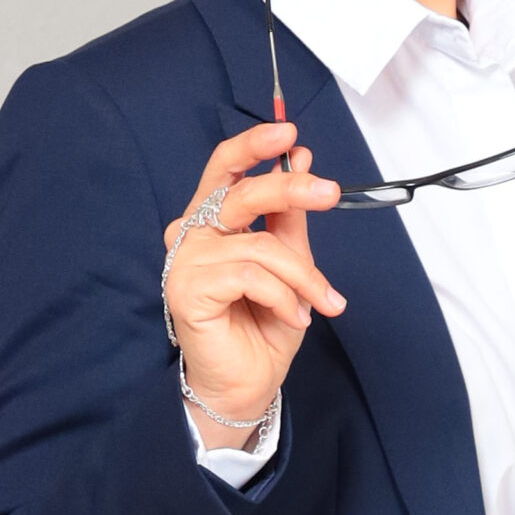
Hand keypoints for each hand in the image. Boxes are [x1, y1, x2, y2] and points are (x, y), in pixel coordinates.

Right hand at [165, 122, 345, 446]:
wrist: (249, 382)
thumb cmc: (264, 324)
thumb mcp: (289, 262)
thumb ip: (289, 215)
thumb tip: (302, 159)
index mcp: (213, 219)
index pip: (224, 167)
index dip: (254, 145)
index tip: (289, 132)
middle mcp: (192, 234)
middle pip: (242, 194)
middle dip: (290, 189)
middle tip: (329, 192)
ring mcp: (185, 261)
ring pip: (260, 246)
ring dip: (304, 276)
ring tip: (323, 302)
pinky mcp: (186, 289)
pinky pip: (250, 276)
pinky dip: (283, 296)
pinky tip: (294, 316)